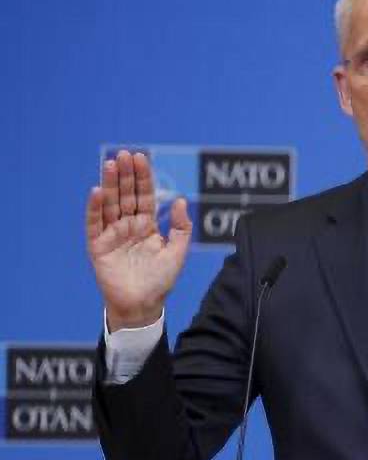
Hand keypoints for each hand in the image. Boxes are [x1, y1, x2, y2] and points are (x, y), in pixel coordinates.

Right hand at [86, 150, 191, 330]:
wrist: (143, 305)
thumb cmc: (160, 280)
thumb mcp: (177, 252)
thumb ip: (180, 227)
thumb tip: (179, 200)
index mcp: (147, 225)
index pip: (144, 196)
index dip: (143, 178)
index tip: (141, 158)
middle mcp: (128, 226)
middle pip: (126, 195)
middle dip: (126, 175)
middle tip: (125, 155)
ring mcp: (112, 234)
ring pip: (110, 204)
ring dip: (110, 184)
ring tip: (111, 165)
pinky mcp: (98, 246)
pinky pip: (94, 224)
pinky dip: (95, 208)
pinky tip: (97, 191)